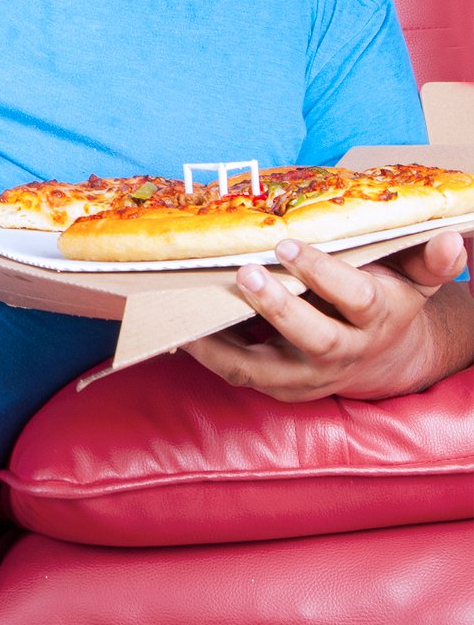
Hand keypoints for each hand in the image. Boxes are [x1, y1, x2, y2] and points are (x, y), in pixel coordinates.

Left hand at [183, 232, 473, 400]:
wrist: (385, 358)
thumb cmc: (389, 300)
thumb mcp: (413, 278)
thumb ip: (427, 259)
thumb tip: (451, 238)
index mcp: (377, 317)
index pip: (355, 298)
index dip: (324, 274)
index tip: (290, 244)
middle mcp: (344, 351)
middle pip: (314, 338)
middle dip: (279, 307)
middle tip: (245, 272)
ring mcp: (310, 374)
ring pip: (265, 369)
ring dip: (225, 346)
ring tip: (189, 320)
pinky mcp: (280, 386)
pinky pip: (239, 375)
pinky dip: (208, 356)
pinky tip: (178, 334)